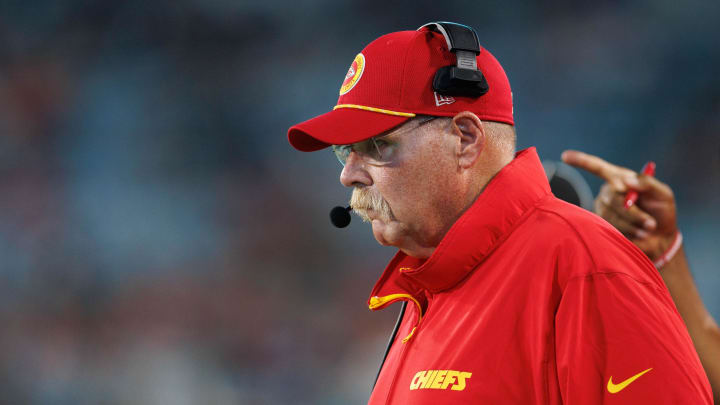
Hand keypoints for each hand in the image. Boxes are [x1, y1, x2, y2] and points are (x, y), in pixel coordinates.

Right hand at [561, 150, 677, 260]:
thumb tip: (624, 181)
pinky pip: (611, 226)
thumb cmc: (662, 212)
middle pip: (612, 197)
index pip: (597, 167)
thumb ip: (648, 184)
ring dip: (634, 223)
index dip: (581, 161)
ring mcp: (603, 210)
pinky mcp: (602, 226)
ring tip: (648, 228)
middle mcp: (608, 192)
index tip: (565, 156)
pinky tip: (639, 233)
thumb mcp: (663, 194)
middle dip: (633, 211)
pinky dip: (629, 231)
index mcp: (620, 179)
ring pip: (611, 214)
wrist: (661, 238)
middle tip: (651, 222)